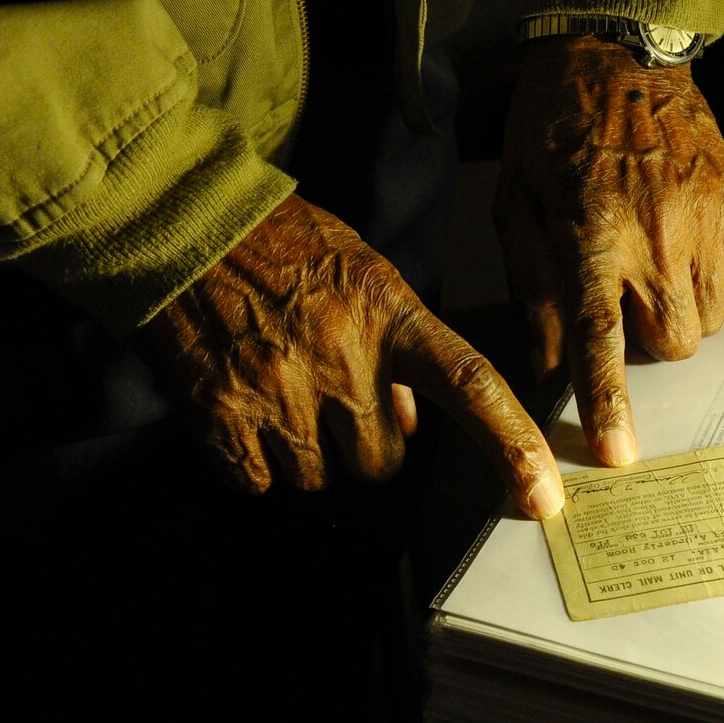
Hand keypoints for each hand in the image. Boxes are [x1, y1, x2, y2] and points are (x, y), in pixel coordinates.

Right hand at [139, 194, 562, 518]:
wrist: (180, 226)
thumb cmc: (279, 245)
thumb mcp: (361, 274)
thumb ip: (399, 346)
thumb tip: (412, 423)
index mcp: (388, 314)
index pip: (471, 386)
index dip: (513, 445)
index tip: (543, 496)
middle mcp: (342, 358)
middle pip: (382, 462)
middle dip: (360, 443)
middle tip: (326, 395)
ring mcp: (280, 391)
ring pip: (318, 478)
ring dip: (304, 451)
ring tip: (277, 388)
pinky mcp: (222, 416)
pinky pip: (258, 482)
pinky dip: (252, 460)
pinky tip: (241, 407)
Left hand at [495, 36, 723, 466]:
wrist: (618, 49)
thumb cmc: (553, 126)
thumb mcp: (515, 202)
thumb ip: (532, 285)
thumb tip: (545, 361)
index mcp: (591, 235)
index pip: (600, 337)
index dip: (610, 401)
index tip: (622, 454)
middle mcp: (655, 236)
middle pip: (671, 345)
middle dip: (647, 345)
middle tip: (625, 303)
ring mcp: (705, 221)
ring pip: (710, 322)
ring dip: (683, 317)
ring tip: (656, 271)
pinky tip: (694, 259)